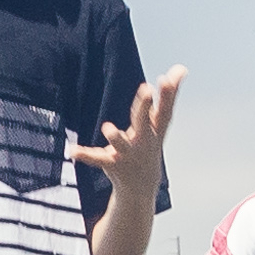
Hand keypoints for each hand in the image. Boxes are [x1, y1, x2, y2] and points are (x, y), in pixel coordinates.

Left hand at [68, 69, 183, 198]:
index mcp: (155, 130)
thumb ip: (169, 95)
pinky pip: (97, 159)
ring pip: (122, 145)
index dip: (167, 96)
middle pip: (144, 123)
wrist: (141, 187)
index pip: (164, 111)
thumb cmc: (149, 144)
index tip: (166, 78)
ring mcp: (128, 154)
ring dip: (117, 138)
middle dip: (145, 107)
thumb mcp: (159, 122)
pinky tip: (72, 151)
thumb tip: (182, 67)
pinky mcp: (111, 164)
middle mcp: (144, 142)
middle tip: (146, 89)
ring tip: (108, 128)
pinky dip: (85, 155)